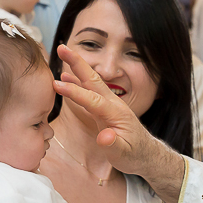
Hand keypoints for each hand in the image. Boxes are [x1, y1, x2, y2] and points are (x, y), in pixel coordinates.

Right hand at [51, 44, 161, 177]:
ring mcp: (107, 104)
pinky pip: (87, 91)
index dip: (75, 92)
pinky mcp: (103, 108)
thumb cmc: (134, 154)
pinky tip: (66, 76)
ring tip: (62, 52)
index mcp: (116, 113)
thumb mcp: (124, 154)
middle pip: (93, 79)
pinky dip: (76, 81)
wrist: (145, 153)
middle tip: (62, 47)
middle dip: (77, 62)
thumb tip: (104, 137)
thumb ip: (113, 145)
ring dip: (76, 67)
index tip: (57, 84)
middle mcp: (112, 104)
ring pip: (90, 81)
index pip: (92, 99)